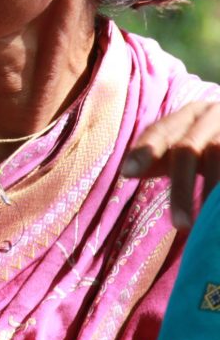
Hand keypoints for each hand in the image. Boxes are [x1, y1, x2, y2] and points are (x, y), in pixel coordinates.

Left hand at [121, 101, 219, 228]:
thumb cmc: (213, 140)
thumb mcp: (187, 142)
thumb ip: (159, 156)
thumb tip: (127, 172)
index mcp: (191, 114)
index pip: (162, 130)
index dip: (145, 150)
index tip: (127, 173)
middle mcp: (213, 115)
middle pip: (189, 150)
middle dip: (182, 190)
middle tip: (180, 225)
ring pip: (217, 155)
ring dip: (211, 194)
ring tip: (206, 225)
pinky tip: (218, 215)